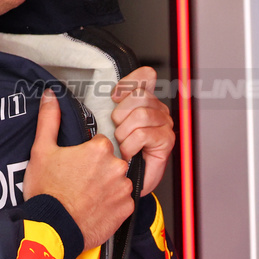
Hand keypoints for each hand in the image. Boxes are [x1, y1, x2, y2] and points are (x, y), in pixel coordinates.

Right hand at [25, 91, 132, 247]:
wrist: (52, 228)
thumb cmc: (46, 191)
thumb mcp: (42, 151)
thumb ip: (49, 120)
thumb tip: (50, 96)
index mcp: (100, 149)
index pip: (101, 143)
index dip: (87, 154)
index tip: (76, 165)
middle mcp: (117, 166)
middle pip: (112, 161)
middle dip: (99, 170)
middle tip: (79, 182)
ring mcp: (123, 188)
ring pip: (118, 181)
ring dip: (107, 187)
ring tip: (86, 196)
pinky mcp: (126, 209)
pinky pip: (122, 202)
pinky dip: (111, 205)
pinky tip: (94, 208)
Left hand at [111, 66, 174, 195]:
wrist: (122, 182)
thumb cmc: (114, 154)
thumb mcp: (105, 124)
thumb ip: (104, 105)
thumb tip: (91, 91)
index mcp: (145, 101)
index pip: (146, 76)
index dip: (128, 83)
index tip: (115, 97)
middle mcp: (158, 110)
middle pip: (139, 95)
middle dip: (120, 115)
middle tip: (117, 132)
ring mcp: (165, 125)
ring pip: (141, 115)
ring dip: (124, 133)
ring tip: (122, 144)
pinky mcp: (166, 141)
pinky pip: (143, 134)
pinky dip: (130, 146)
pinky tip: (129, 153)